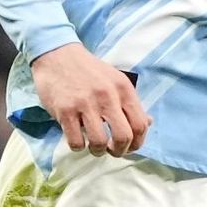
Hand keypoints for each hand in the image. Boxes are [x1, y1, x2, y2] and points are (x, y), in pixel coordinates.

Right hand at [32, 42, 152, 156]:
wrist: (58, 55)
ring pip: (99, 142)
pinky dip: (78, 147)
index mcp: (124, 89)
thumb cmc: (90, 71)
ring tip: (94, 147)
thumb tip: (148, 123)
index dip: (138, 142)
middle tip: (112, 151)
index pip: (140, 124)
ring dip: (97, 151)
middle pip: (123, 137)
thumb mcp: (116, 80)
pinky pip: (76, 141)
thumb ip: (130, 102)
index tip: (129, 147)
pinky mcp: (65, 111)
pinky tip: (78, 139)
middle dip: (119, 151)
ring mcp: (85, 104)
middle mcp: (108, 96)